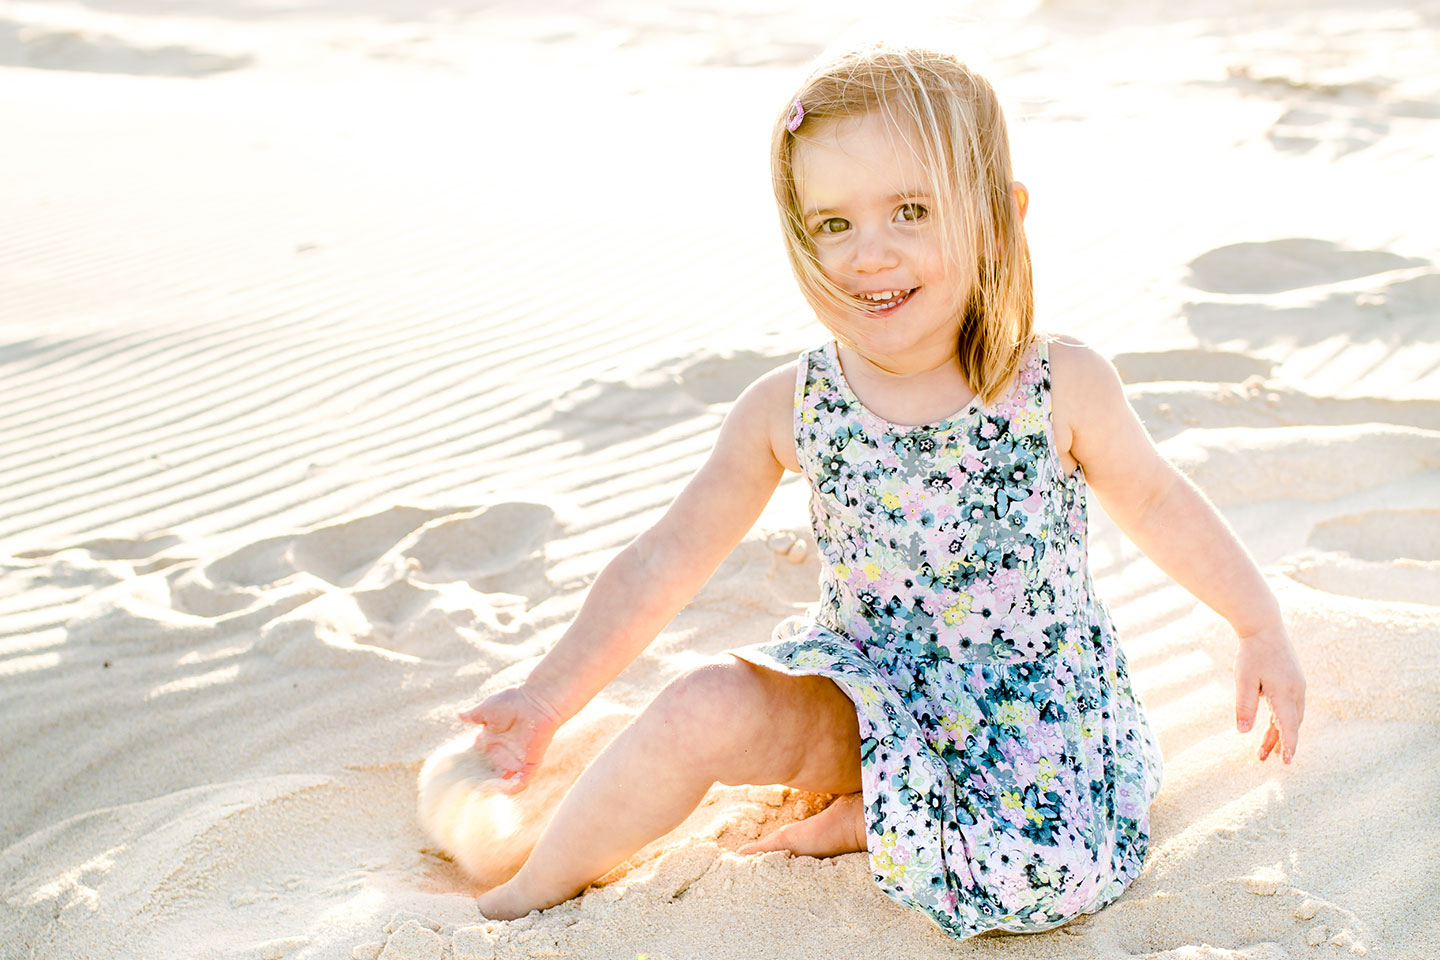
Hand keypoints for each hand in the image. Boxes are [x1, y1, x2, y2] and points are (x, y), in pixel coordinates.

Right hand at [458, 685, 563, 794]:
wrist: (536, 700)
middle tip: (467, 789)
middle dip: (480, 782)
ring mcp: (516, 759)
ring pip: (504, 782)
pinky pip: (523, 782)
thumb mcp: (487, 709)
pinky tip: (504, 789)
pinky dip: (514, 789)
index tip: (457, 775)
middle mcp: (503, 752)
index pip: (478, 759)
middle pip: (488, 774)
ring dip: (495, 788)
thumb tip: (459, 716)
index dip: (469, 767)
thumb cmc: (512, 701)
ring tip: (483, 791)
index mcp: (491, 740)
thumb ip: (473, 716)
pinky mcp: (530, 763)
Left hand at [1233, 622, 1304, 763]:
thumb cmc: (1252, 653)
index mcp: (1285, 694)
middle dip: (1279, 742)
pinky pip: (1291, 705)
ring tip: (1267, 747)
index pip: (1289, 728)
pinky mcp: (1294, 679)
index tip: (1285, 763)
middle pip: (1290, 724)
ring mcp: (1298, 685)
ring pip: (1292, 715)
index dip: (1287, 747)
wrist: (1264, 626)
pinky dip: (1283, 718)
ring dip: (1281, 731)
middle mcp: (1296, 691)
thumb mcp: (1244, 680)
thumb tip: (1244, 732)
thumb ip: (1244, 706)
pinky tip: (1273, 723)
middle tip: (1265, 758)